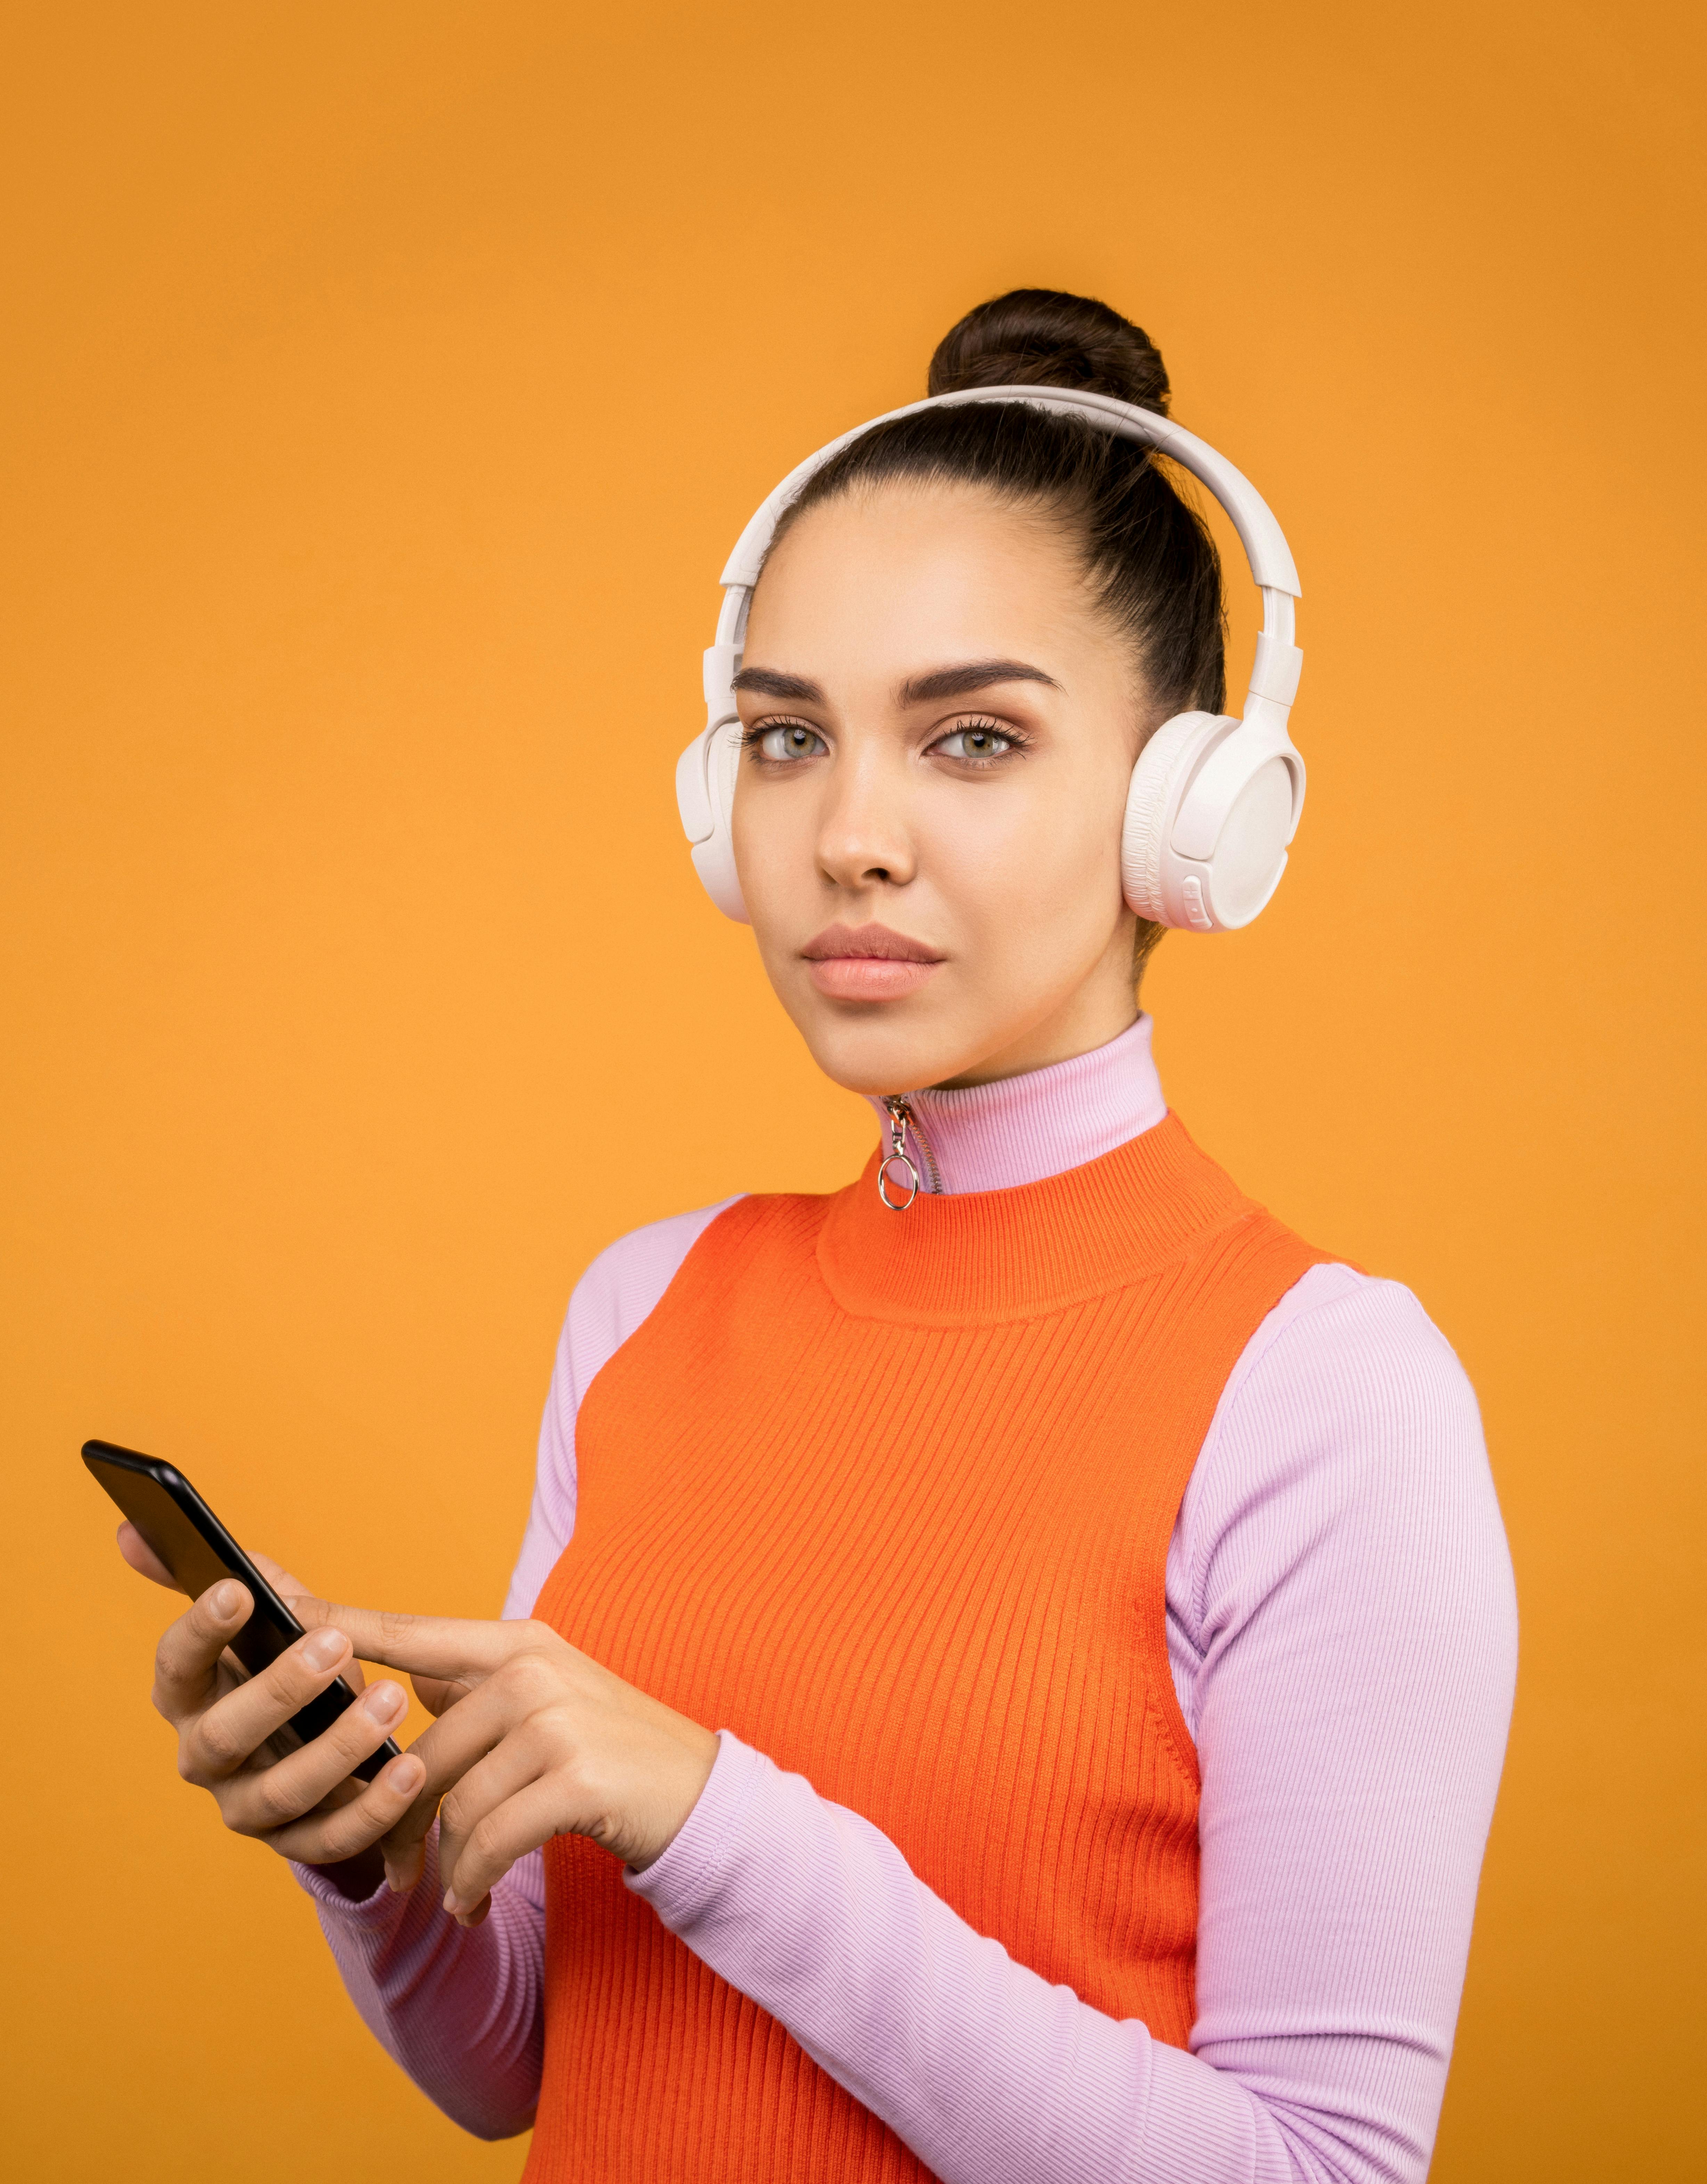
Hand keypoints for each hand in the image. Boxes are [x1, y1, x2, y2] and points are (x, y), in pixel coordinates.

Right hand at [118, 1524, 426, 1889]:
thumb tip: (132, 1527)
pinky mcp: (297, 1844)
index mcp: (189, 1696)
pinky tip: (411, 1768)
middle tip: (337, 1646)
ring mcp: (247, 1807)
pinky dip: (374, 1806)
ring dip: (339, 1747)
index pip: (176, 1665)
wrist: (321, 1744)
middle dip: (279, 1690)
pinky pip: (332, 1838)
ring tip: (392, 1700)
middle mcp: (206, 1757)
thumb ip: (219, 1571)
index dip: (199, 1630)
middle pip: (224, 1734)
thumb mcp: (266, 1616)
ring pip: (282, 1790)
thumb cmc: (289, 1663)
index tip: (237, 1591)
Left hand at [296, 1601, 719, 1922]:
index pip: (409, 1633)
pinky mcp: (574, 1775)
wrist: (700, 1795)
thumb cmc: (613, 1751)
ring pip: (454, 1802)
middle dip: (401, 1822)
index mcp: (519, 1642)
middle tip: (399, 1873)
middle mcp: (533, 1669)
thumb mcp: (548, 1698)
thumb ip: (476, 1685)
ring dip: (445, 1863)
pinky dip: (473, 1880)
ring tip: (456, 1892)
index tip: (274, 1606)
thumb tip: (409, 1674)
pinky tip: (474, 1903)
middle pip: (423, 1750)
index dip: (339, 1626)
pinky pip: (490, 1838)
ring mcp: (556, 1719)